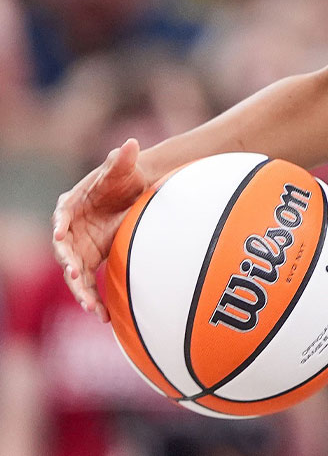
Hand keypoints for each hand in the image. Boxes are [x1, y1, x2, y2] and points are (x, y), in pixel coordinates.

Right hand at [51, 138, 152, 321]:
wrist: (135, 192)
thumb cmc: (125, 177)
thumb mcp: (124, 168)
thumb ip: (124, 160)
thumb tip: (130, 144)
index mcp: (73, 204)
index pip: (62, 214)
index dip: (60, 224)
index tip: (59, 235)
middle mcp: (71, 229)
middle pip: (64, 250)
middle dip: (68, 264)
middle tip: (74, 275)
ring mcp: (79, 247)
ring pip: (74, 273)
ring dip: (80, 290)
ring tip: (90, 307)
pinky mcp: (90, 261)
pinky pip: (87, 283)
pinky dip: (92, 298)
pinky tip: (101, 316)